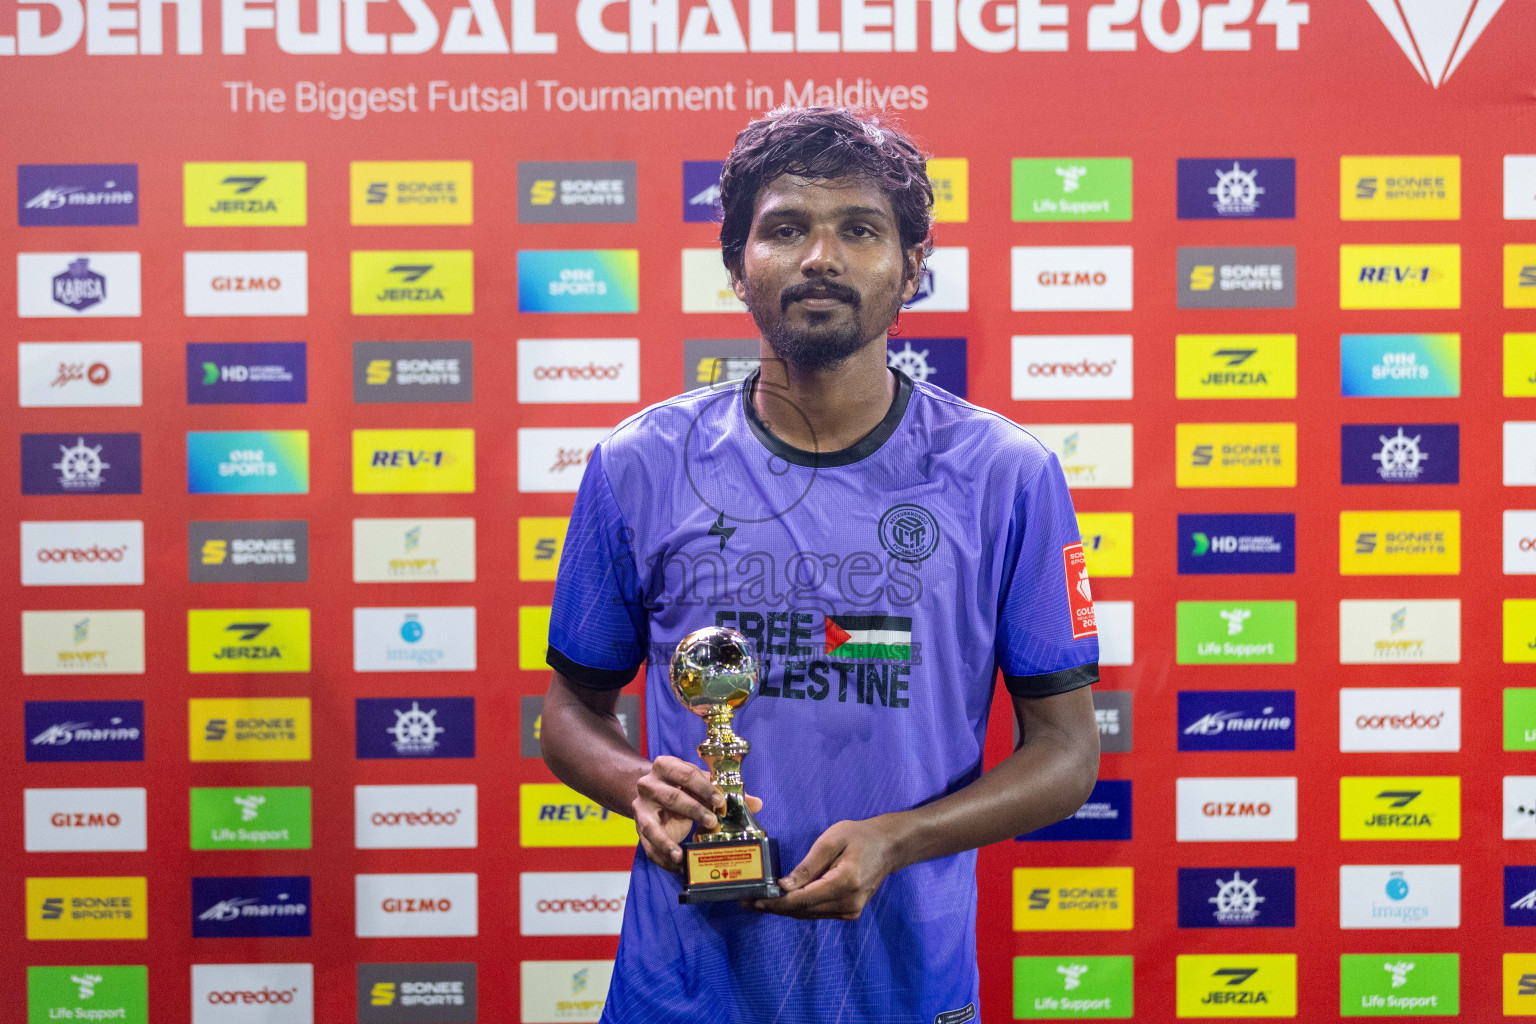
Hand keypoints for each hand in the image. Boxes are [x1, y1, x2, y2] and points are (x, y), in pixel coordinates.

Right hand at [633, 755, 761, 870]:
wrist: (650, 793)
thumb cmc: (682, 787)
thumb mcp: (700, 784)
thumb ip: (726, 792)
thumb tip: (756, 803)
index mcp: (665, 766)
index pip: (685, 774)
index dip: (704, 787)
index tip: (720, 800)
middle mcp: (648, 785)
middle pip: (671, 797)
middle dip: (693, 810)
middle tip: (713, 822)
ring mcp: (641, 807)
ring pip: (652, 825)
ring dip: (666, 842)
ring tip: (680, 856)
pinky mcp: (639, 828)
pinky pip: (648, 845)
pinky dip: (662, 857)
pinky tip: (676, 865)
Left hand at [748, 817, 902, 919]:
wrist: (888, 846)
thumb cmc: (859, 836)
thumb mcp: (831, 841)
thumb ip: (807, 866)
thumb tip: (784, 887)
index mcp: (844, 883)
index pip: (801, 900)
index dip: (774, 903)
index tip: (752, 901)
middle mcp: (847, 903)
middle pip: (802, 911)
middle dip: (773, 908)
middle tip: (746, 902)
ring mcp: (850, 911)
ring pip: (808, 915)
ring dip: (783, 910)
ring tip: (758, 902)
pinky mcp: (849, 912)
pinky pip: (817, 912)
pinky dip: (798, 908)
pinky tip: (782, 901)